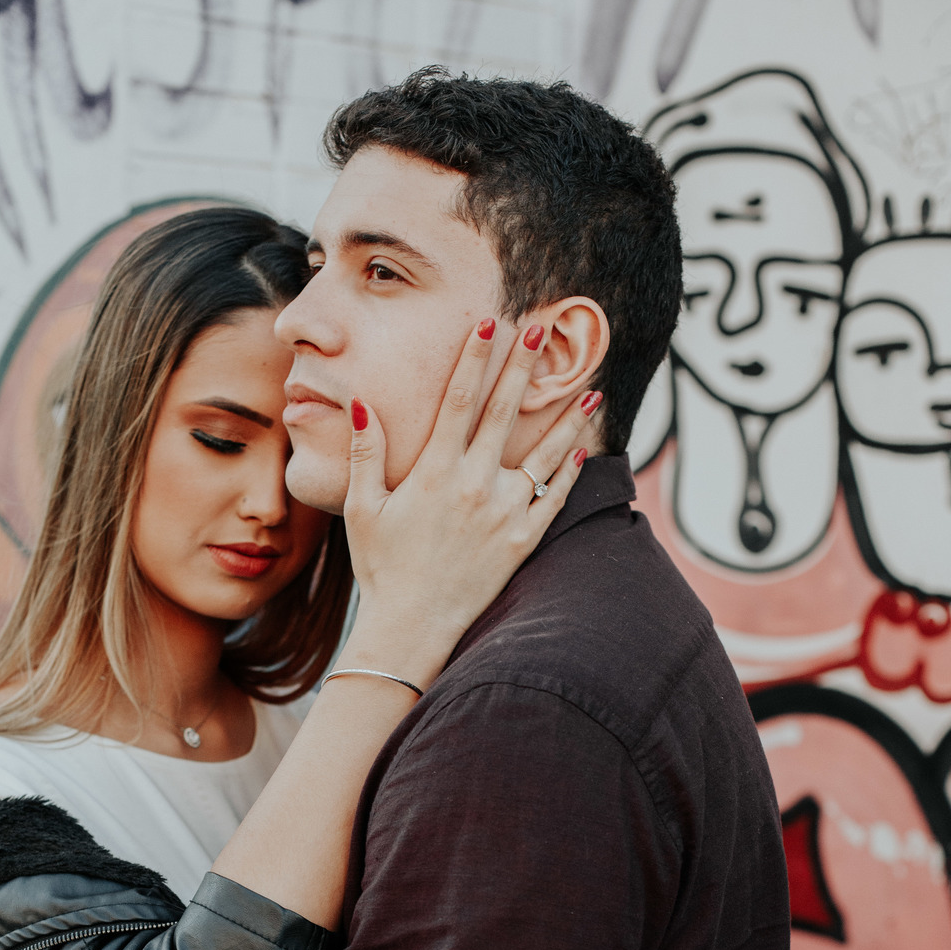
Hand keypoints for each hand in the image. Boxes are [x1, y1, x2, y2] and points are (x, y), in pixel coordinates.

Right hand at [339, 319, 598, 689]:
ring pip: (545, 455)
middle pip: (505, 413)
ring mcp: (504, 514)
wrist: (411, 629)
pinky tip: (584, 448)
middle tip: (546, 328)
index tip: (489, 320)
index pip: (459, 400)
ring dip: (568, 418)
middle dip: (525, 366)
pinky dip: (571, 472)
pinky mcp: (523, 542)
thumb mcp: (362, 509)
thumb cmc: (382, 569)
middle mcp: (474, 486)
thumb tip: (360, 403)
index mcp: (435, 473)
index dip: (475, 357)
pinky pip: (555, 500)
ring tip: (591, 389)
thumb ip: (366, 454)